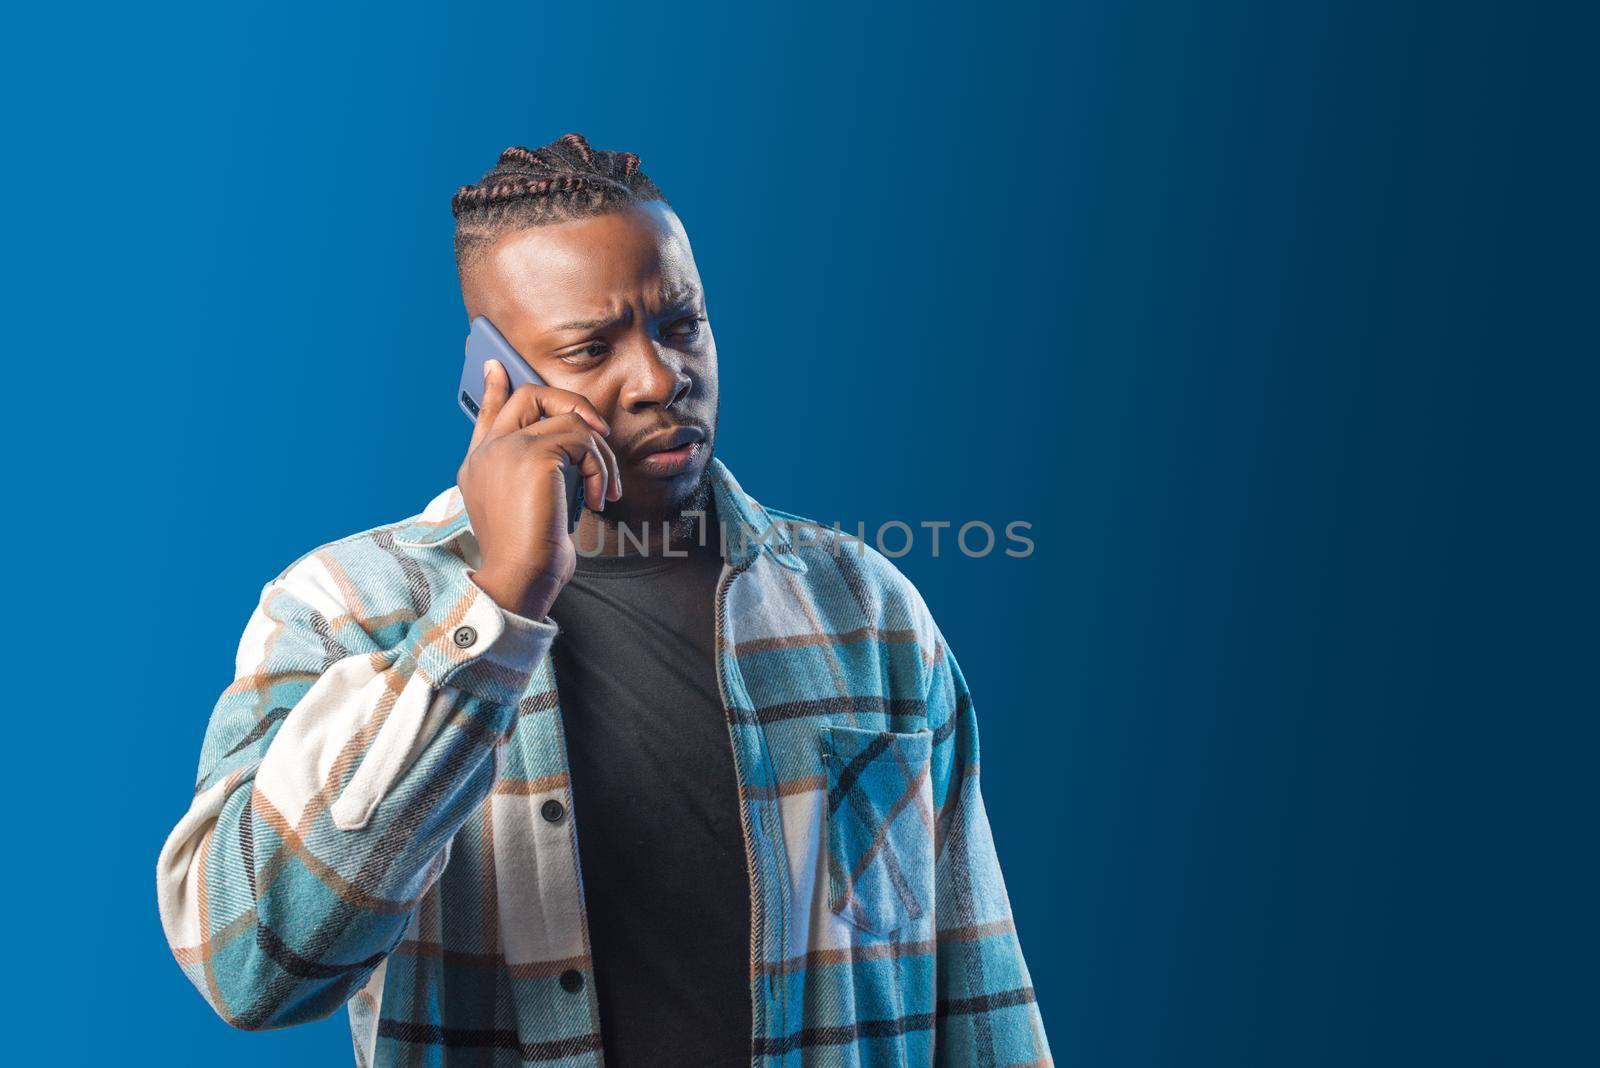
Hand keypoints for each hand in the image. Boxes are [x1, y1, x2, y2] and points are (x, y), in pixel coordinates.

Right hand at [457, 358, 622, 618]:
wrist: (519, 579)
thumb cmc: (529, 556)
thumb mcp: (528, 510)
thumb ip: (536, 476)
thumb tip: (568, 451)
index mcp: (478, 465)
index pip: (486, 414)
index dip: (494, 388)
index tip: (498, 367)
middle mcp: (487, 452)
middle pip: (528, 396)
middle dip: (572, 404)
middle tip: (600, 433)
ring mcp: (507, 448)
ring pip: (568, 419)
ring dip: (600, 453)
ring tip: (605, 489)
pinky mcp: (533, 454)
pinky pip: (583, 439)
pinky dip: (601, 467)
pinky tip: (598, 498)